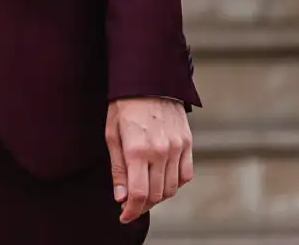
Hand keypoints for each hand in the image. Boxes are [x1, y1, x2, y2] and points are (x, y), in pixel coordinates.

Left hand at [107, 96, 193, 223]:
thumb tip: (121, 197)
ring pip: (172, 188)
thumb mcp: (111, 134)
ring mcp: (177, 149)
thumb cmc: (123, 106)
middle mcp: (160, 152)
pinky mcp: (187, 144)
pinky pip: (185, 175)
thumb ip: (117, 168)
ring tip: (144, 192)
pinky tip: (161, 180)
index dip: (132, 211)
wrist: (148, 81)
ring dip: (158, 196)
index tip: (123, 216)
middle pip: (157, 195)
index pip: (140, 194)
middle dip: (143, 205)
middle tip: (130, 205)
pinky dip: (174, 183)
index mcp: (137, 150)